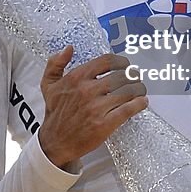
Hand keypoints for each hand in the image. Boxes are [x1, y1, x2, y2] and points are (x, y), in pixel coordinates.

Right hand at [38, 46, 147, 169]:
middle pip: (122, 76)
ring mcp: (96, 108)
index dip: (122, 61)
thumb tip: (68, 49)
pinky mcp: (104, 124)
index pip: (107, 61)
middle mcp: (87, 90)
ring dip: (139, 89)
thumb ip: (55, 64)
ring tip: (140, 90)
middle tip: (136, 79)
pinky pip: (128, 110)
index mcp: (77, 78)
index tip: (126, 65)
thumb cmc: (55, 113)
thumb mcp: (48, 85)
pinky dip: (139, 104)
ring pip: (128, 91)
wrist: (54, 142)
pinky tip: (142, 102)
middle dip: (133, 76)